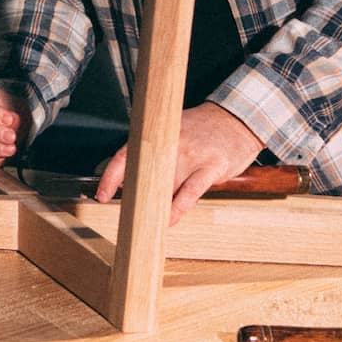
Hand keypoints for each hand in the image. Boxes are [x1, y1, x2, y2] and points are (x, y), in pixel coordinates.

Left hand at [93, 101, 265, 224]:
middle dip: (133, 198)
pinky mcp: (211, 168)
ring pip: (164, 188)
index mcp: (158, 134)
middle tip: (126, 215)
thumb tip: (132, 178)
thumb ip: (154, 151)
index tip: (102, 195)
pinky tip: (169, 221)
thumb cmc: (203, 128)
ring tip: (146, 223)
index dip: (110, 178)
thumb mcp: (173, 131)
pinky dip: (177, 210)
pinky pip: (189, 194)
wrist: (238, 119)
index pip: (125, 156)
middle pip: (143, 176)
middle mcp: (170, 144)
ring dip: (154, 207)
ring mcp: (191, 156)